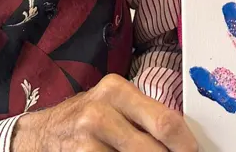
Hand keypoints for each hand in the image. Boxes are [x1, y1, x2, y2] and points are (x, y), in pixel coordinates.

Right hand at [12, 74, 197, 151]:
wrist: (43, 135)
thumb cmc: (87, 118)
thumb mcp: (114, 104)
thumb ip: (145, 114)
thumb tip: (183, 136)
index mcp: (116, 90)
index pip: (164, 121)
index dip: (184, 143)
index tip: (191, 150)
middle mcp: (100, 112)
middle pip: (153, 148)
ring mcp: (88, 141)